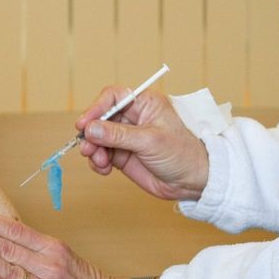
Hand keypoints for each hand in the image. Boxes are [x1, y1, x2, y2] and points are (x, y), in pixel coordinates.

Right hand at [75, 86, 209, 201]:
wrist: (194, 181)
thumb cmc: (182, 153)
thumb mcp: (150, 140)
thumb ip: (118, 135)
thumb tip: (91, 129)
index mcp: (144, 104)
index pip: (112, 97)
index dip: (96, 108)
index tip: (84, 124)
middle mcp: (133, 118)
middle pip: (100, 118)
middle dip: (91, 133)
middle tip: (88, 148)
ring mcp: (126, 137)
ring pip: (98, 138)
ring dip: (93, 150)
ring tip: (100, 162)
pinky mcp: (123, 155)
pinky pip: (101, 154)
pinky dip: (98, 162)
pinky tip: (104, 169)